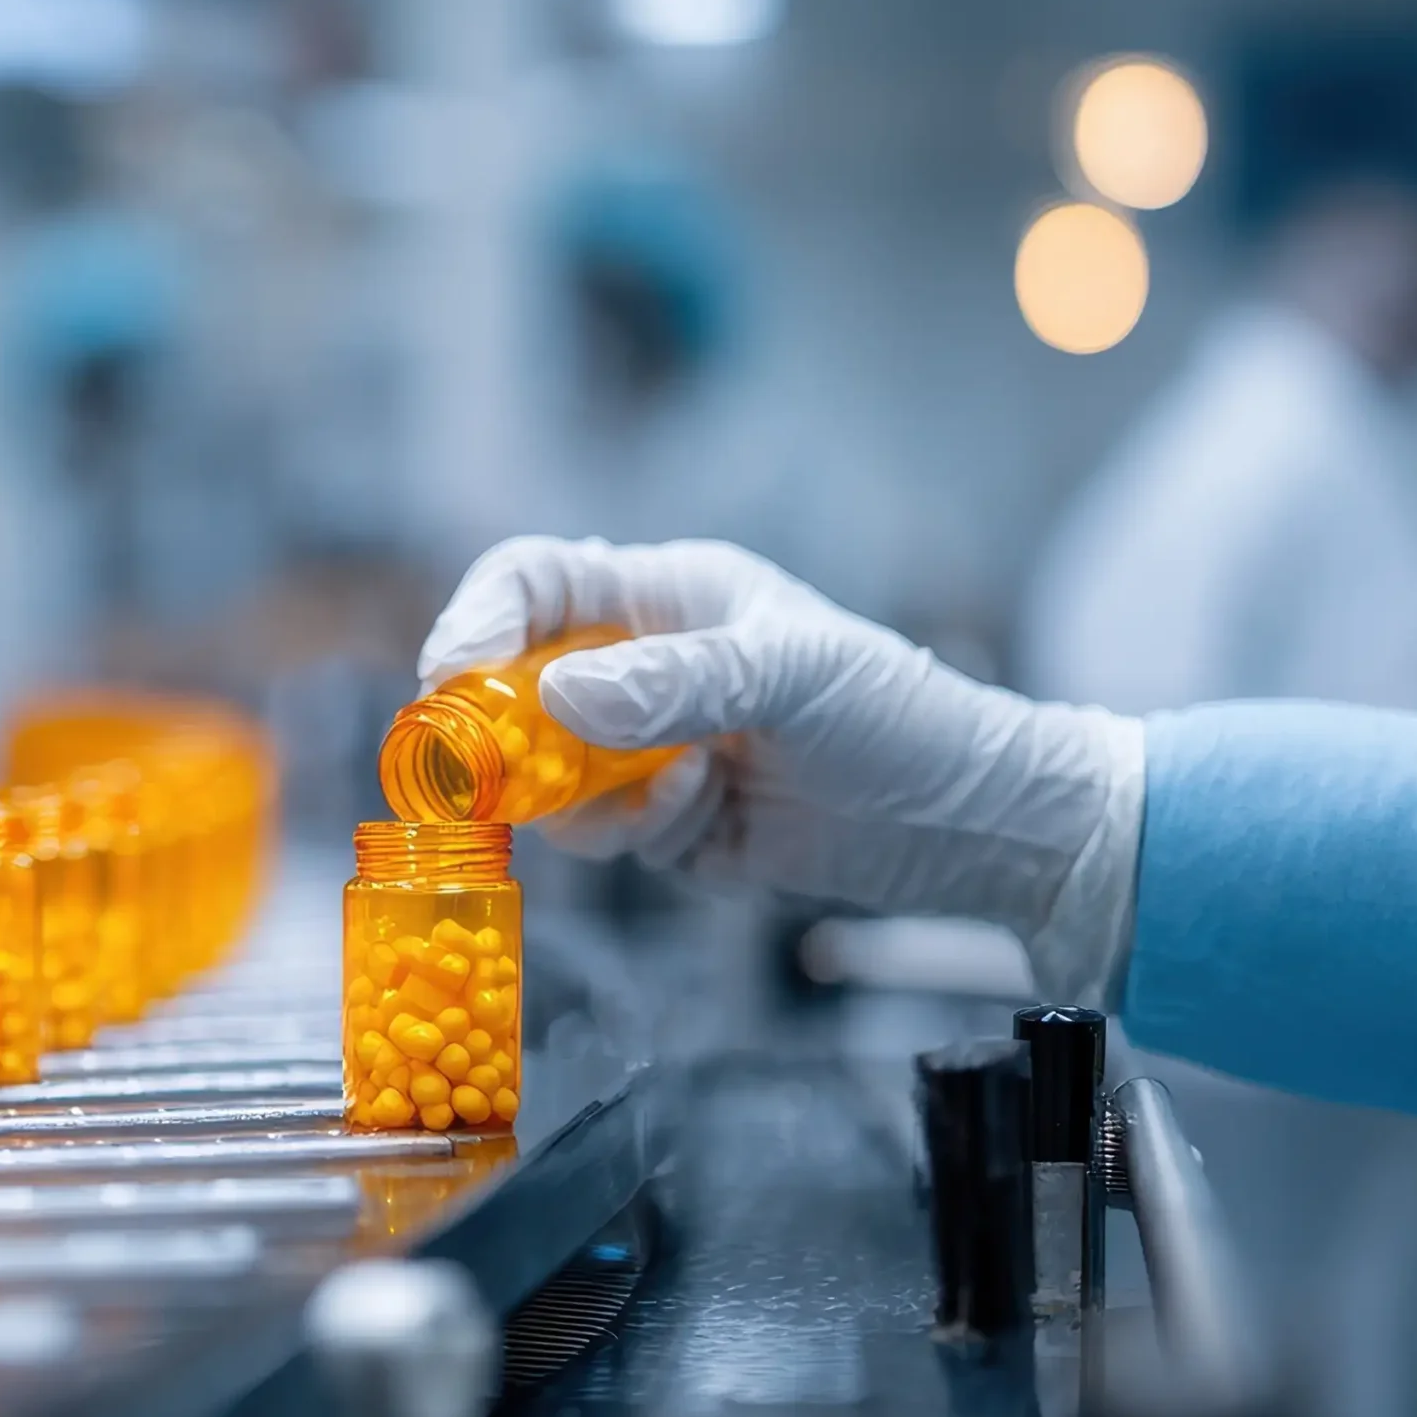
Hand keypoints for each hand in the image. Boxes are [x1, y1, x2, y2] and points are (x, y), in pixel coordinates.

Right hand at [416, 536, 1145, 1001]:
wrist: (965, 824)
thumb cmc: (895, 715)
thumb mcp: (789, 675)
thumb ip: (673, 682)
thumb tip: (555, 693)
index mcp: (665, 596)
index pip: (535, 582)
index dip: (479, 618)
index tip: (451, 674)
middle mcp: (642, 667)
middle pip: (516, 685)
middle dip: (503, 730)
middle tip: (499, 770)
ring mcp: (647, 749)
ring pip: (547, 774)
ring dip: (586, 797)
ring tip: (675, 794)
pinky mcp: (664, 823)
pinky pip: (602, 835)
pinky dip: (636, 835)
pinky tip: (704, 821)